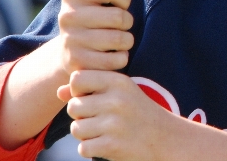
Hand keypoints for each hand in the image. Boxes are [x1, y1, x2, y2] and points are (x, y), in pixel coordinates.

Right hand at [56, 0, 149, 80]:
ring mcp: (70, 40)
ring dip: (126, 41)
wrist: (69, 51)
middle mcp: (67, 16)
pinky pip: (115, 60)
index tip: (119, 5)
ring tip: (118, 40)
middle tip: (120, 26)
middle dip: (127, 21)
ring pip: (119, 39)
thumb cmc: (95, 17)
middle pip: (118, 16)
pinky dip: (121, 58)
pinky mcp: (77, 62)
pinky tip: (112, 54)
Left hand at [59, 70, 178, 160]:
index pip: (77, 78)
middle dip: (82, 116)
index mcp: (120, 81)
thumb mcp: (122, 94)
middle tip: (102, 119)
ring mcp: (114, 124)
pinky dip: (92, 148)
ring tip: (106, 131)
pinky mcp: (112, 145)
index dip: (79, 90)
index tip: (93, 98)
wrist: (167, 139)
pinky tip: (108, 144)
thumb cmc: (140, 113)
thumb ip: (91, 89)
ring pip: (76, 129)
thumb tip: (59, 91)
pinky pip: (83, 147)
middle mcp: (117, 100)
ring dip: (86, 134)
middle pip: (73, 106)